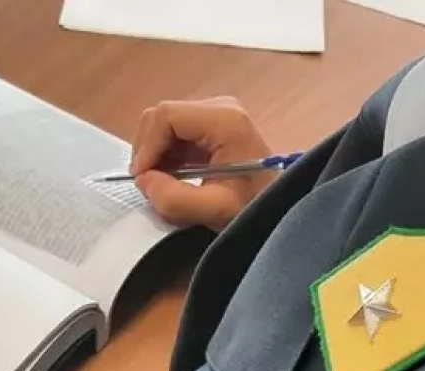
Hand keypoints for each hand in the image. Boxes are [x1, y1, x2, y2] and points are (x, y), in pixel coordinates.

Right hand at [131, 97, 274, 230]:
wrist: (282, 204)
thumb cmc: (256, 205)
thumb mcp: (215, 209)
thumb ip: (175, 199)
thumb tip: (144, 181)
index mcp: (225, 120)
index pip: (166, 116)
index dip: (147, 146)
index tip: (141, 177)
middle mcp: (220, 108)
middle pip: (162, 116)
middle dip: (148, 150)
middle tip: (148, 183)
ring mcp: (217, 114)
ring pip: (165, 124)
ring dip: (156, 154)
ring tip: (161, 183)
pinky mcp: (213, 126)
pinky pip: (176, 133)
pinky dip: (166, 155)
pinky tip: (172, 177)